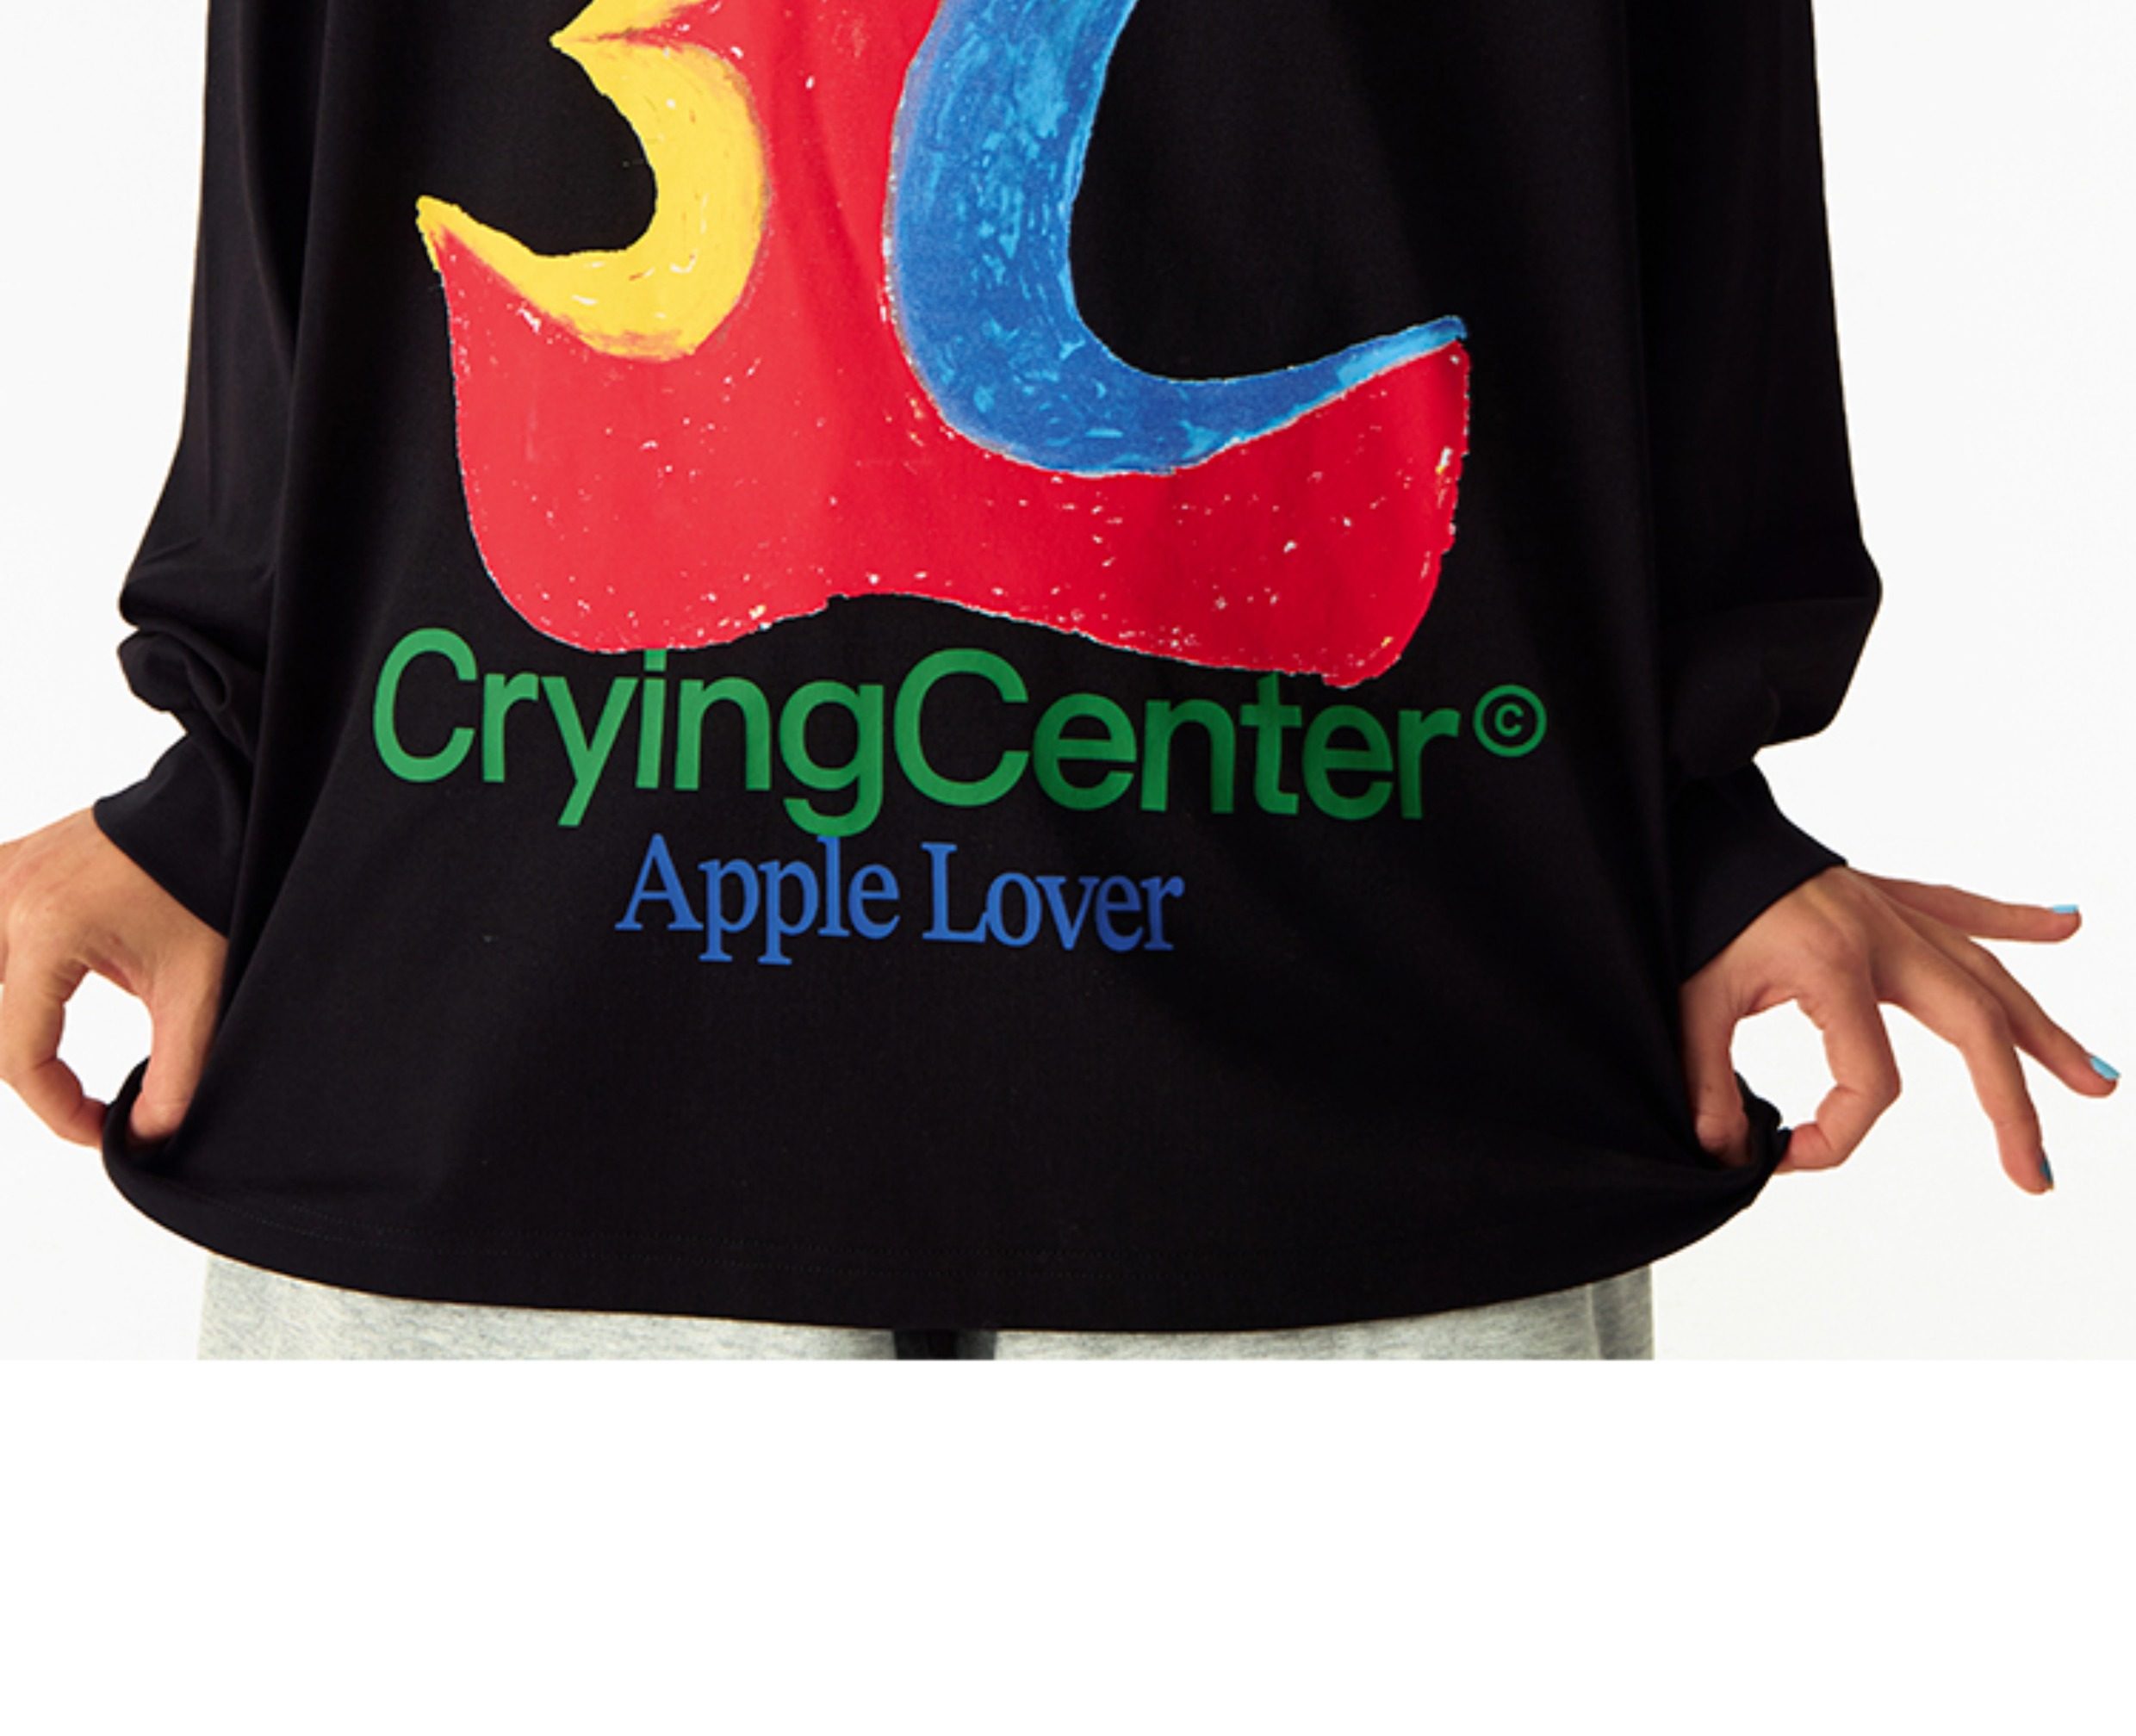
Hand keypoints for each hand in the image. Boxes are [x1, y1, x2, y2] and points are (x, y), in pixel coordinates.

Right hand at [0, 809, 226, 1148]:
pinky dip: (0, 972)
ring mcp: (1, 875)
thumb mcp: (201, 988)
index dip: (55, 1108)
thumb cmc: (208, 886)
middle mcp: (7, 899)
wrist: (216, 812)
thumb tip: (145, 1136)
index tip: (98, 1128)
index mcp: (47, 931)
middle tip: (72, 1101)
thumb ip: (177, 1071)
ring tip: (42, 1064)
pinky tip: (18, 997)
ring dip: (5, 1023)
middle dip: (25, 1072)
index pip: (18, 1054)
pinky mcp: (9, 865)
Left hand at [1680, 865, 2116, 1192]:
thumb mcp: (1688, 1001)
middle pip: (1973, 1028)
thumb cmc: (1685, 910)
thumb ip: (1705, 1081)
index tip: (1782, 1154)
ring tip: (2098, 1080)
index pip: (1871, 1080)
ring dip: (2043, 1031)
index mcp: (1834, 966)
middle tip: (2035, 1173)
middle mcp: (1880, 936)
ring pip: (1986, 973)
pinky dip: (2013, 917)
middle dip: (2013, 1106)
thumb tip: (1728, 1152)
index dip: (1834, 1136)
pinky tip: (2066, 922)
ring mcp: (1887, 911)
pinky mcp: (1878, 891)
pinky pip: (1958, 905)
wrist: (1678, 830)